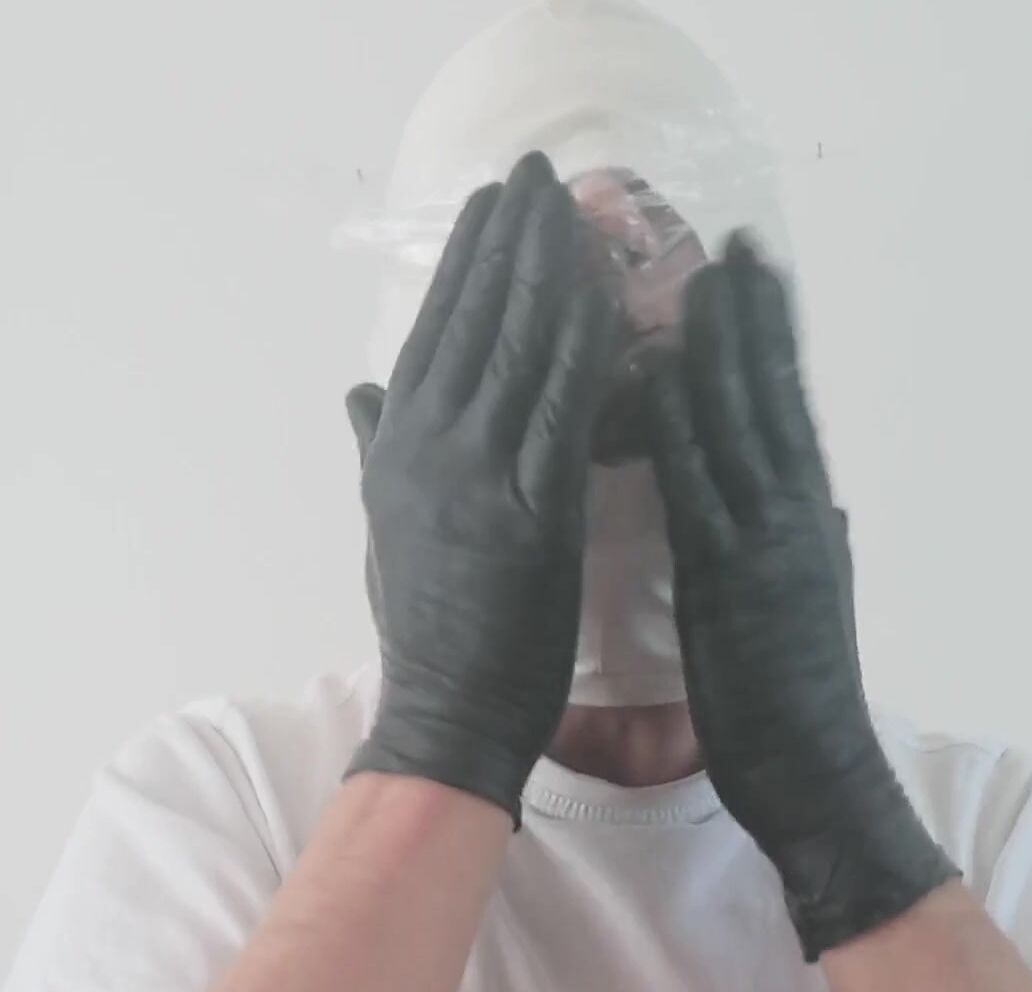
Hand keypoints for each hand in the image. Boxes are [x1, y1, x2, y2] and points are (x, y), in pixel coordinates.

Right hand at [344, 153, 616, 826]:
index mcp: (395, 451)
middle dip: (508, 241)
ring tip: (578, 208)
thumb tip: (359, 391)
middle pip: (471, 321)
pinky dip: (584, 348)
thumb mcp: (386, 530)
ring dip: (549, 271)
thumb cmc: (425, 631)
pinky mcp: (532, 514)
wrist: (447, 713)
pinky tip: (608, 298)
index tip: (492, 204)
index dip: (464, 263)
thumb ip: (377, 452)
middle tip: (540, 175)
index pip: (432, 333)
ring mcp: (476, 478)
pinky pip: (563, 410)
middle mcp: (426, 450)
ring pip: (516, 351)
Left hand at [647, 233, 958, 960]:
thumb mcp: (809, 610)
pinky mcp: (734, 582)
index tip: (757, 276)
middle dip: (753, 318)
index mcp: (809, 525)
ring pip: (743, 425)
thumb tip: (818, 504)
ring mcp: (769, 545)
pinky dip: (682, 426)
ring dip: (720, 344)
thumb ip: (807, 548)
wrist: (816, 776)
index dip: (774, 341)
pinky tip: (660, 372)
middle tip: (730, 242)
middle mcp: (796, 519)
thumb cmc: (798, 707)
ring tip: (699, 272)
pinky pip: (702, 487)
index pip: (789, 413)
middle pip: (772, 398)